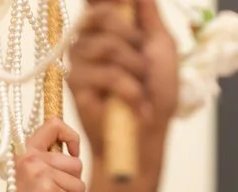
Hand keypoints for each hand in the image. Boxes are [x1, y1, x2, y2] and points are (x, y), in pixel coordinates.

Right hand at [12, 120, 86, 191]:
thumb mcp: (27, 175)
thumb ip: (45, 160)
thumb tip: (72, 152)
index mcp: (24, 151)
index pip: (53, 125)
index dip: (71, 136)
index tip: (72, 152)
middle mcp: (31, 160)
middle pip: (75, 162)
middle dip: (72, 181)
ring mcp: (41, 176)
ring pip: (78, 182)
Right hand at [70, 0, 180, 142]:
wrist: (149, 132)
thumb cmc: (156, 91)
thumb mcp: (161, 44)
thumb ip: (148, 13)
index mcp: (108, 28)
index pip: (97, 1)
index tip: (121, 5)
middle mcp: (89, 40)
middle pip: (102, 15)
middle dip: (132, 37)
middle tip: (144, 62)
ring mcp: (80, 62)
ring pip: (107, 46)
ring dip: (135, 68)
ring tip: (141, 86)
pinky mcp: (76, 86)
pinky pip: (106, 74)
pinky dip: (129, 90)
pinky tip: (135, 103)